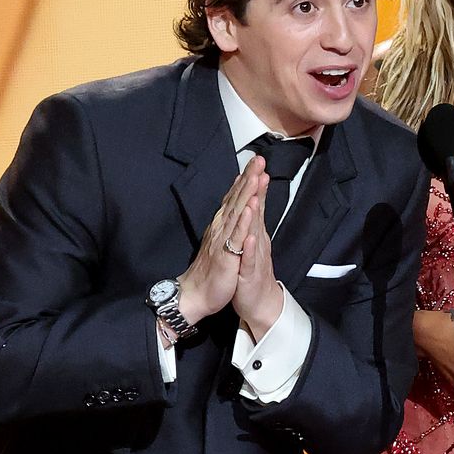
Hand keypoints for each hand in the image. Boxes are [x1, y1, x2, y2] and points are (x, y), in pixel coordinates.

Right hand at [177, 159, 266, 322]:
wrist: (195, 294)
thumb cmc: (211, 269)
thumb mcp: (222, 242)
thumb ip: (228, 223)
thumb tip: (235, 206)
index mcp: (222, 225)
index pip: (235, 197)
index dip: (246, 179)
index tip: (255, 162)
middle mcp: (221, 228)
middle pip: (236, 199)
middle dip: (248, 178)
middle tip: (258, 159)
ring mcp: (222, 240)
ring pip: (236, 213)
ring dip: (246, 194)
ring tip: (256, 177)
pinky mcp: (225, 256)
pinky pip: (234, 237)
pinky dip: (242, 222)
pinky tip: (248, 209)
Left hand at [232, 169, 283, 339]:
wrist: (258, 302)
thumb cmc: (251, 272)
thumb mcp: (249, 244)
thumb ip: (251, 223)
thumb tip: (250, 201)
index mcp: (254, 233)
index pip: (254, 203)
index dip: (255, 183)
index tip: (256, 162)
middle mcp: (257, 241)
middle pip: (257, 211)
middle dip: (257, 189)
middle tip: (260, 167)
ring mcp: (254, 256)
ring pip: (254, 232)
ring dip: (255, 213)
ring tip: (255, 194)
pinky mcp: (249, 274)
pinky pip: (249, 259)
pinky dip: (249, 247)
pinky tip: (249, 236)